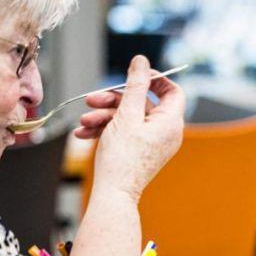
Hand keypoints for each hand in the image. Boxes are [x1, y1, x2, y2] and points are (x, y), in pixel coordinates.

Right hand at [77, 55, 184, 200]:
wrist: (113, 194)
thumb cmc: (122, 158)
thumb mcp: (126, 114)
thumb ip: (136, 85)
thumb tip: (142, 61)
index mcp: (171, 122)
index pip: (172, 91)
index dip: (154, 79)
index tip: (134, 75)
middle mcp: (166, 132)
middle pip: (142, 103)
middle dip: (114, 100)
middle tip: (92, 99)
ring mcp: (153, 142)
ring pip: (129, 117)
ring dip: (103, 115)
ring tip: (83, 122)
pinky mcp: (139, 150)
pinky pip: (125, 132)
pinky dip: (105, 130)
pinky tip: (84, 134)